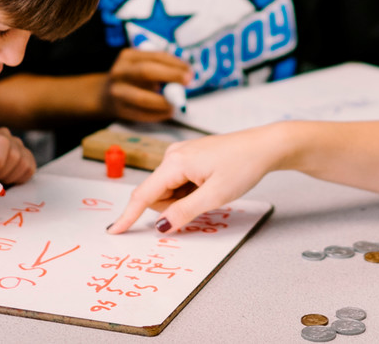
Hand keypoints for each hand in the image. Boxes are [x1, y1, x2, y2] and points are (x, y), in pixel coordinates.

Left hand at [0, 126, 35, 185]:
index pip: (1, 142)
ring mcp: (19, 145)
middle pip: (14, 154)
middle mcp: (6, 136)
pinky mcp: (28, 156)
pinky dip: (19, 178)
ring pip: (23, 163)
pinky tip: (7, 176)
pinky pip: (29, 169)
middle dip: (3, 171)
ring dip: (10, 176)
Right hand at [101, 47, 192, 121]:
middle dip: (170, 76)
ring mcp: (117, 92)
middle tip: (187, 83)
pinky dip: (158, 114)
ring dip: (164, 102)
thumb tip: (187, 74)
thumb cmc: (133, 78)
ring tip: (176, 103)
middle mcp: (120, 72)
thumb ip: (162, 67)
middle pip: (146, 72)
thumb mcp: (142, 64)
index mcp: (128, 56)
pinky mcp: (118, 110)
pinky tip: (167, 111)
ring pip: (142, 98)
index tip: (190, 71)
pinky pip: (141, 114)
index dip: (175, 64)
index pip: (155, 56)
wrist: (105, 95)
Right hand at [106, 126, 280, 233]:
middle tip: (204, 202)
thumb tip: (160, 227)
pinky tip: (211, 184)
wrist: (265, 146)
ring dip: (184, 200)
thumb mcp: (215, 196)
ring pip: (168, 190)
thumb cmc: (243, 165)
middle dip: (173, 207)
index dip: (128, 215)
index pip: (143, 194)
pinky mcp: (190, 156)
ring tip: (211, 190)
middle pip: (157, 194)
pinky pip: (179, 182)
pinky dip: (190, 191)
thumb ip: (184, 212)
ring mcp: (181, 154)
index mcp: (175, 162)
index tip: (113, 231)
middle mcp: (173, 155)